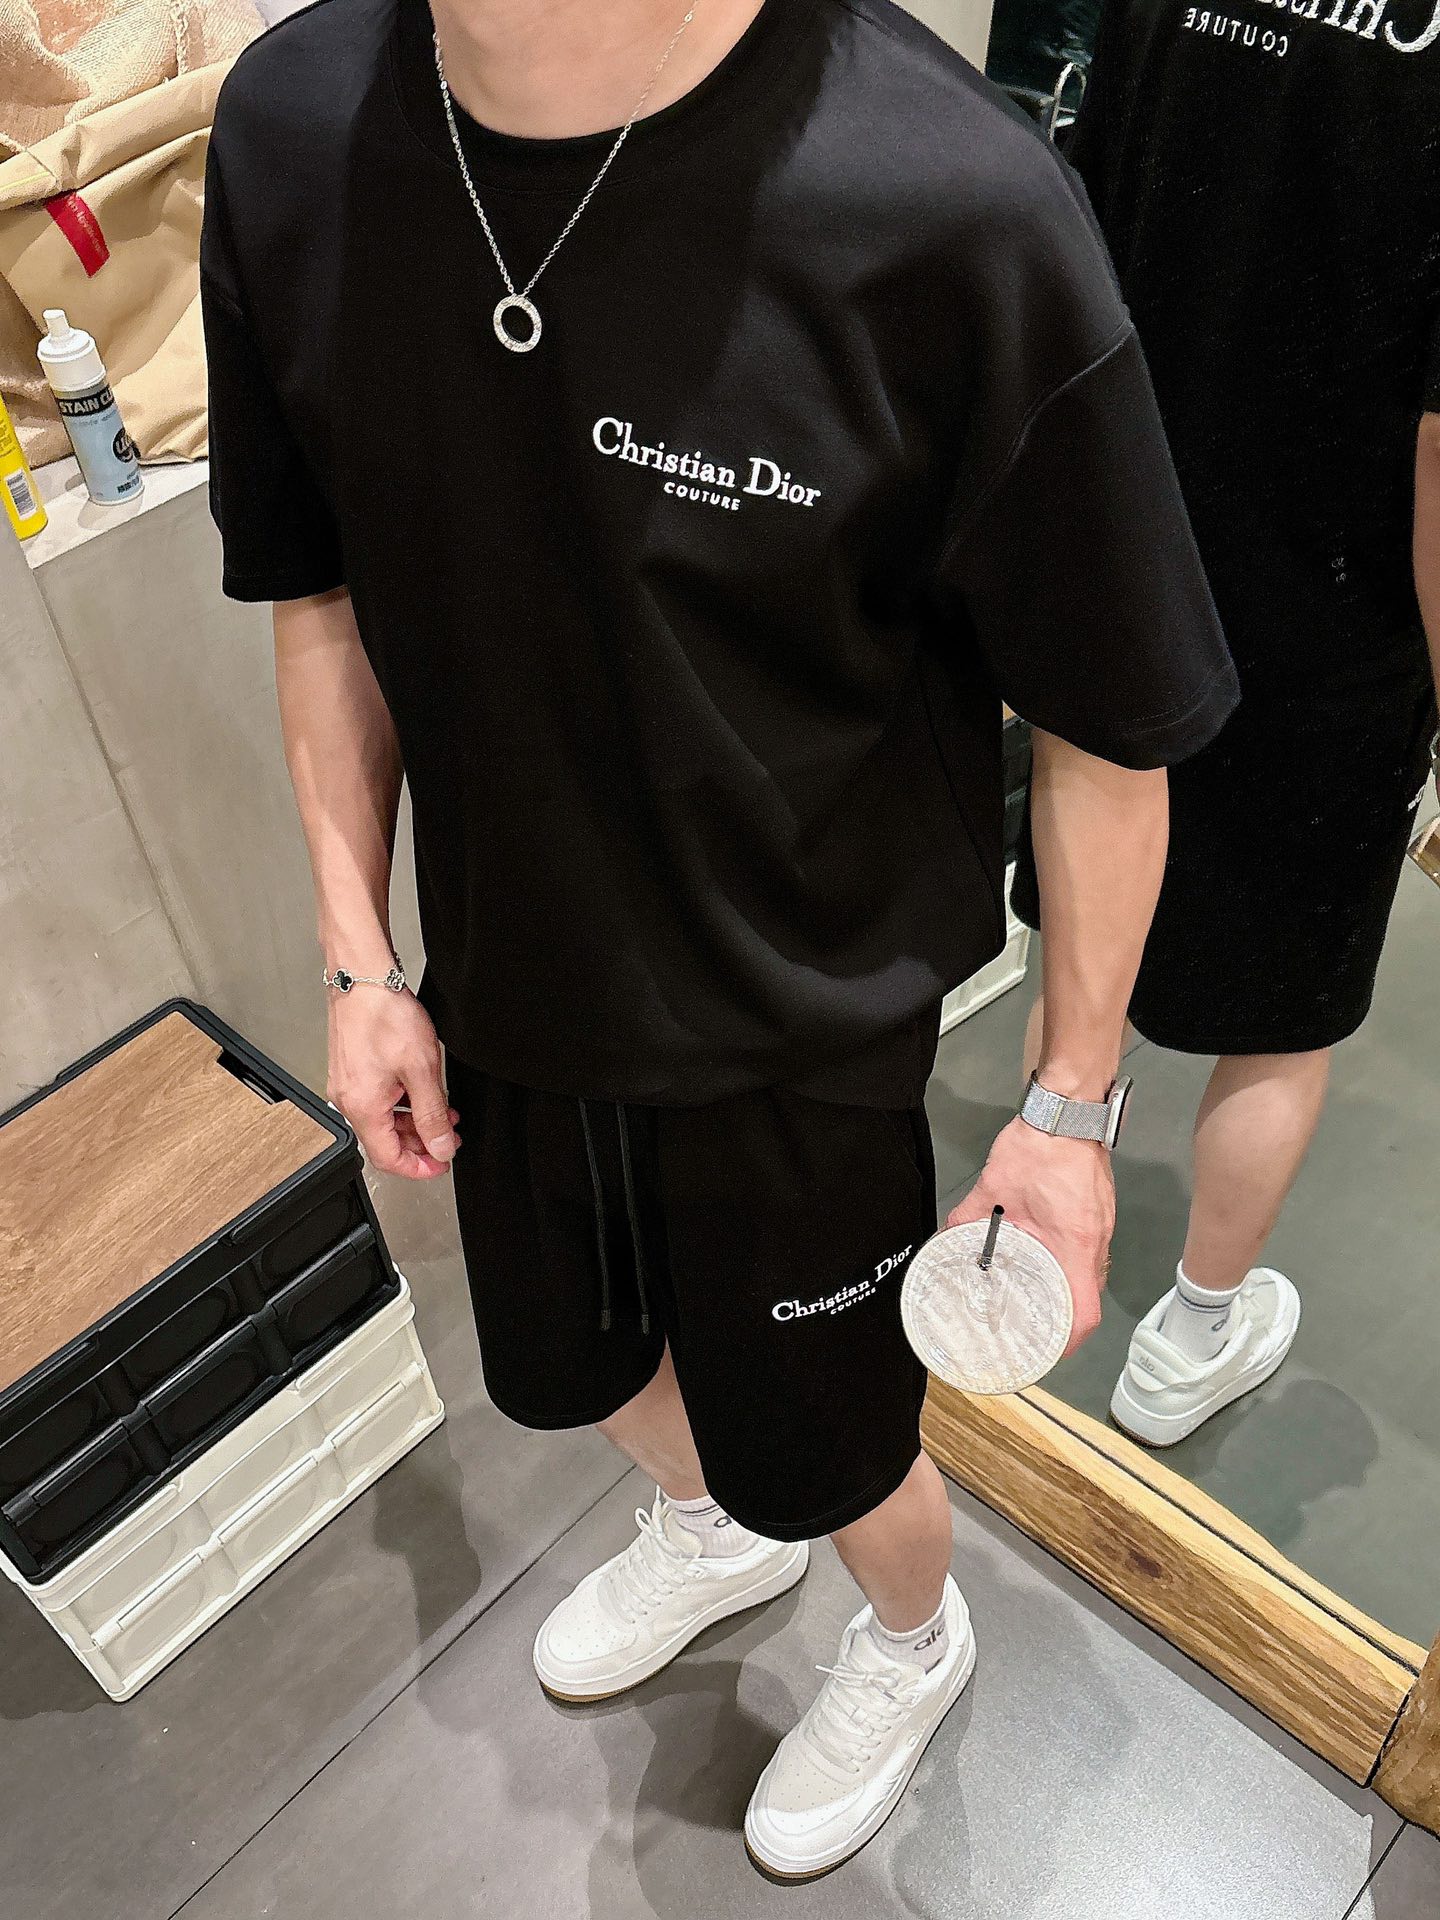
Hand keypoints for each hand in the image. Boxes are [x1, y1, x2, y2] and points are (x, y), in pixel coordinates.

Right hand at [326, 988, 458, 1179]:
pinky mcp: (352, 1070)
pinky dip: (402, 1105)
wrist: (363, 978)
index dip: (419, 1168)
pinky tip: (422, 1094)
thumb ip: (433, 1115)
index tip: (441, 1164)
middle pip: (385, 1142)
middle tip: (449, 1138)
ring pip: (383, 1121)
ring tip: (444, 1114)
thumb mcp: (422, 1070)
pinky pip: (378, 1100)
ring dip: (414, 1122)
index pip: (389, 1159)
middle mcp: (349, 1100)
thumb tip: (441, 1146)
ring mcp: (348, 1085)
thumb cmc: (384, 1015)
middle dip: (421, 1143)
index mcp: (362, 1107)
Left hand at [946, 1116, 1115, 1355]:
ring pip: (1090, 1275)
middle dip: (1064, 1322)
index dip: (1068, 1342)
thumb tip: (947, 1240)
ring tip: (1036, 1304)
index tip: (1046, 1351)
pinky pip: (1089, 1253)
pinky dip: (1070, 1267)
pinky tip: (1045, 1264)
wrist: (1068, 1108)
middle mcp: (1095, 1241)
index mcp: (1074, 1244)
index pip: (1085, 1312)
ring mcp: (1102, 1227)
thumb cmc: (1038, 1148)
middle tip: (1034, 1333)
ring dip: (1067, 1292)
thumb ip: (968, 1218)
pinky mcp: (1099, 1213)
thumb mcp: (993, 1186)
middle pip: (1088, 1298)